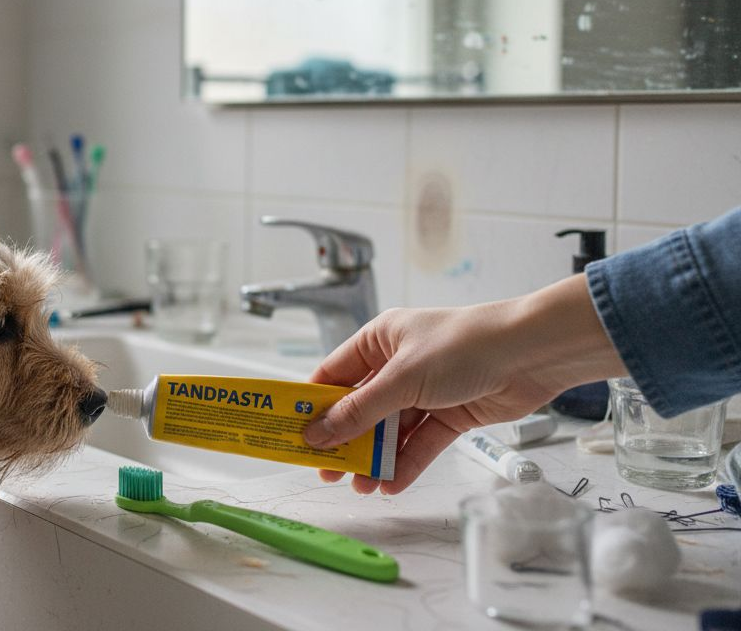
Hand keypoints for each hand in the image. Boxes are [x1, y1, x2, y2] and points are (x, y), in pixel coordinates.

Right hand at [302, 274, 625, 493]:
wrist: (531, 354)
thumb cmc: (466, 344)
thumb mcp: (402, 379)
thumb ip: (360, 411)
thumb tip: (319, 434)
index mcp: (379, 340)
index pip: (333, 375)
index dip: (312, 405)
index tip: (294, 434)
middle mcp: (398, 364)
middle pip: (360, 407)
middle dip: (344, 440)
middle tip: (326, 469)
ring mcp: (425, 390)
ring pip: (390, 430)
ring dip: (375, 458)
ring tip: (362, 484)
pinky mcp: (450, 413)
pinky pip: (420, 443)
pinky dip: (406, 463)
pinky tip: (391, 483)